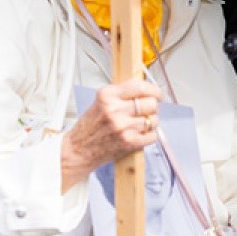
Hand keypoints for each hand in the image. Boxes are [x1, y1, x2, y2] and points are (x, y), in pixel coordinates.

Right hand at [60, 77, 162, 191]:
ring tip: (138, 125)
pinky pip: (152, 135)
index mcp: (106, 96)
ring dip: (149, 123)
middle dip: (152, 107)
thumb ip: (120, 95)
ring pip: (153, 120)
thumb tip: (146, 90)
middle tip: (146, 111)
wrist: (79, 149)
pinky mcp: (129, 142)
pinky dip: (148, 136)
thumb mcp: (100, 102)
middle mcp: (114, 109)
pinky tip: (138, 135)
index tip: (157, 94)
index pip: (139, 86)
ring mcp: (122, 126)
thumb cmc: (89, 127)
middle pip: (151, 103)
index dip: (154, 90)